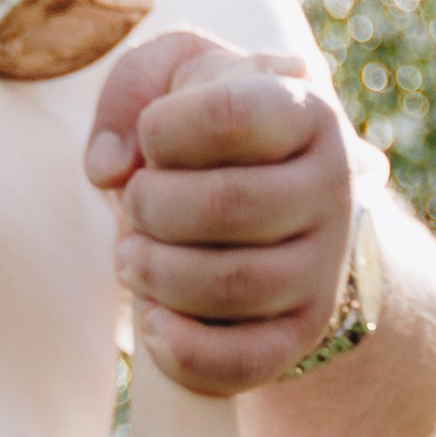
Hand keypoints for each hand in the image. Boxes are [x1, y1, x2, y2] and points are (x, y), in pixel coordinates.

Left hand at [87, 35, 356, 396]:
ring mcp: (322, 269)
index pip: (229, 115)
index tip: (149, 140)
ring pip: (230, 284)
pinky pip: (245, 359)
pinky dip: (183, 351)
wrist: (278, 204)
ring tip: (131, 258)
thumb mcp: (178, 76)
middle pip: (226, 205)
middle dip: (150, 207)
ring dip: (156, 275)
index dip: (162, 131)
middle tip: (132, 206)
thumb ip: (133, 88)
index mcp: (304, 112)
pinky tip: (153, 325)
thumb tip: (106, 170)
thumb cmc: (214, 131)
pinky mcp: (303, 332)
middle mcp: (329, 190)